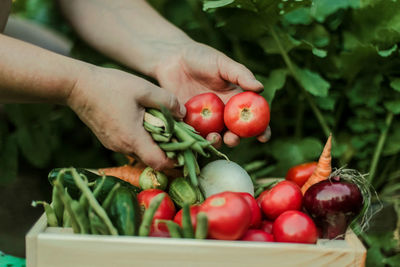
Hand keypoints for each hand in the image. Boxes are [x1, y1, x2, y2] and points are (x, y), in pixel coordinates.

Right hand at [67, 65, 185, 169]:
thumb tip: (183, 114)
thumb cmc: (110, 86)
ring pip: (142, 151)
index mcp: (132, 138)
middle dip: (168, 149)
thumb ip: (167, 101)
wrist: (76, 86)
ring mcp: (114, 145)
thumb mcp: (144, 89)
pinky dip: (142, 138)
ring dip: (155, 142)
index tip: (187, 150)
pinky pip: (131, 145)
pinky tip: (146, 122)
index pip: (159, 163)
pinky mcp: (109, 140)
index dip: (176, 160)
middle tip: (180, 134)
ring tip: (164, 125)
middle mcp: (122, 147)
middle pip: (152, 158)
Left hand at [154, 41, 270, 146]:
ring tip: (214, 138)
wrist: (171, 57)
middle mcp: (222, 114)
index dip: (261, 129)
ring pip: (214, 137)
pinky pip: (193, 134)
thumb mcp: (222, 64)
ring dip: (216, 142)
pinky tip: (195, 136)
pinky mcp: (187, 121)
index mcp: (235, 101)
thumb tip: (260, 88)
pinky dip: (195, 138)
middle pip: (234, 132)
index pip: (253, 118)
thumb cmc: (201, 57)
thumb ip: (241, 75)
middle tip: (233, 138)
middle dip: (235, 139)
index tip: (263, 137)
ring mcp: (205, 120)